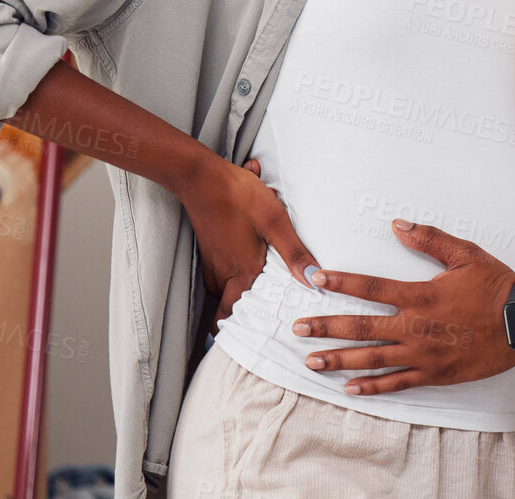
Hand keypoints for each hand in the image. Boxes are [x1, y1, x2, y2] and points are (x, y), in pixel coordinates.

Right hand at [185, 155, 317, 334]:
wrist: (201, 176)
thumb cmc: (239, 197)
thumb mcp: (275, 222)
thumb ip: (294, 253)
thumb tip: (313, 281)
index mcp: (241, 273)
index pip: (232, 316)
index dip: (239, 329)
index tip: (253, 337)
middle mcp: (223, 273)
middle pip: (231, 304)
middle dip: (244, 310)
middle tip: (261, 314)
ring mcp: (212, 261)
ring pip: (226, 287)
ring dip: (240, 286)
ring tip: (258, 285)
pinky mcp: (209, 248)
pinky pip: (223, 269)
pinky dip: (235, 266)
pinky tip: (248, 249)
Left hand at [290, 219, 514, 395]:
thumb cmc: (495, 286)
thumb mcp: (464, 254)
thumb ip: (429, 240)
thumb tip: (398, 225)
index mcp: (420, 295)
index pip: (370, 287)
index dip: (341, 281)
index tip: (316, 279)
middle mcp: (415, 326)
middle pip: (361, 327)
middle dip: (326, 327)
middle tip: (298, 330)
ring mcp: (423, 354)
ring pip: (373, 358)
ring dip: (340, 360)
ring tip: (312, 361)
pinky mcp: (434, 374)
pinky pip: (398, 383)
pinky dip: (373, 387)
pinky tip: (350, 388)